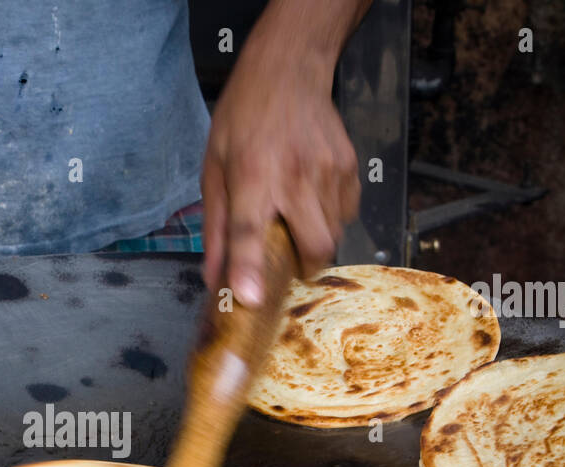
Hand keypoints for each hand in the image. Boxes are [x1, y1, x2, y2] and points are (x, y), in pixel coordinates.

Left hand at [202, 29, 360, 304]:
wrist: (288, 69)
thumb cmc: (242, 119)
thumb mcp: (213, 169)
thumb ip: (216, 228)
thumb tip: (214, 280)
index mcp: (251, 176)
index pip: (250, 231)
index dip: (250, 268)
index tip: (252, 299)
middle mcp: (294, 176)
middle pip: (315, 245)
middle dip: (305, 267)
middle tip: (289, 260)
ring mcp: (329, 171)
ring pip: (334, 234)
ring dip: (315, 240)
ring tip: (295, 216)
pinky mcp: (350, 166)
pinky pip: (347, 213)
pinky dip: (331, 218)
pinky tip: (312, 199)